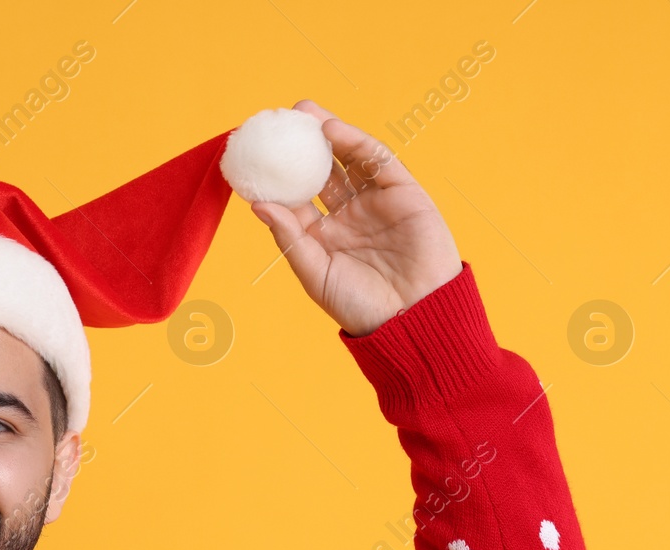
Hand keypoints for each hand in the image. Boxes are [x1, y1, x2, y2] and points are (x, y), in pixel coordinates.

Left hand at [251, 100, 462, 336]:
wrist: (413, 317)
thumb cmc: (361, 306)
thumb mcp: (315, 272)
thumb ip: (289, 237)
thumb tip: (258, 204)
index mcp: (324, 236)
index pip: (297, 197)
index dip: (279, 176)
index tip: (257, 153)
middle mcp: (349, 216)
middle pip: (322, 171)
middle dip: (303, 146)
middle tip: (281, 119)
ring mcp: (377, 203)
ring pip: (349, 160)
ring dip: (329, 134)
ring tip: (305, 112)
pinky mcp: (404, 194)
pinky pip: (378, 162)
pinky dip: (357, 143)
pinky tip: (333, 130)